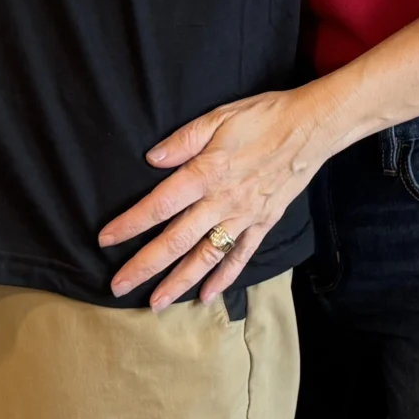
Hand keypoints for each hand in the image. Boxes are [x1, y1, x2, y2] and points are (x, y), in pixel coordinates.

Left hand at [98, 88, 340, 307]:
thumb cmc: (264, 116)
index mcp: (207, 173)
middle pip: (177, 240)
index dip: (131, 224)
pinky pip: (241, 256)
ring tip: (156, 302)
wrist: (312, 127)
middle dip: (145, 265)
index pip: (160, 205)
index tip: (106, 240)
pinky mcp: (263, 223)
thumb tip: (152, 159)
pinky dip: (224, 278)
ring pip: (206, 256)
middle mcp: (222, 201)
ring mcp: (244, 217)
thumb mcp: (220, 116)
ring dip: (179, 281)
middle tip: (119, 286)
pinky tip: (206, 296)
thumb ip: (184, 140)